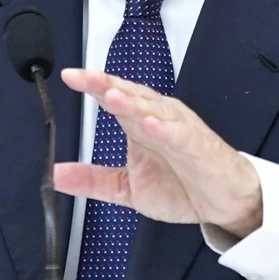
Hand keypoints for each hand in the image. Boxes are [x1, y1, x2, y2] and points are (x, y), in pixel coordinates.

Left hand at [53, 68, 262, 237]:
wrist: (224, 202)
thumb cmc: (182, 185)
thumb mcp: (126, 187)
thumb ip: (92, 180)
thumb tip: (55, 174)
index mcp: (139, 124)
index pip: (113, 98)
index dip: (92, 86)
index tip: (69, 76)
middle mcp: (158, 119)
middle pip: (130, 95)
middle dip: (107, 85)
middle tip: (83, 78)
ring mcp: (179, 131)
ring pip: (153, 110)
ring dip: (132, 102)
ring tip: (111, 96)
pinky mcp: (198, 148)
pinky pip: (180, 136)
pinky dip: (166, 129)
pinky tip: (150, 124)